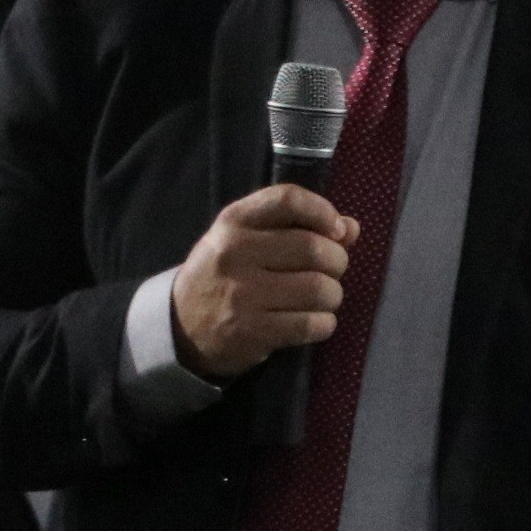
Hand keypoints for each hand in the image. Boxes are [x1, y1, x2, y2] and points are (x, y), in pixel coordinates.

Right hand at [170, 184, 355, 381]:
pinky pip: (311, 324)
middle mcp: (236, 252)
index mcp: (233, 222)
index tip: (336, 230)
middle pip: (313, 248)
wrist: (179, 327)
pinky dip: (325, 324)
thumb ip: (296, 227)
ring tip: (324, 298)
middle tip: (332, 272)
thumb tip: (351, 229)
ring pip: (319, 289)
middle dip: (337, 261)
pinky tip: (316, 321)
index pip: (287, 199)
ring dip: (334, 295)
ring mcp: (243, 294)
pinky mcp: (253, 331)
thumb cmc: (222, 276)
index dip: (323, 211)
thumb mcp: (246, 241)